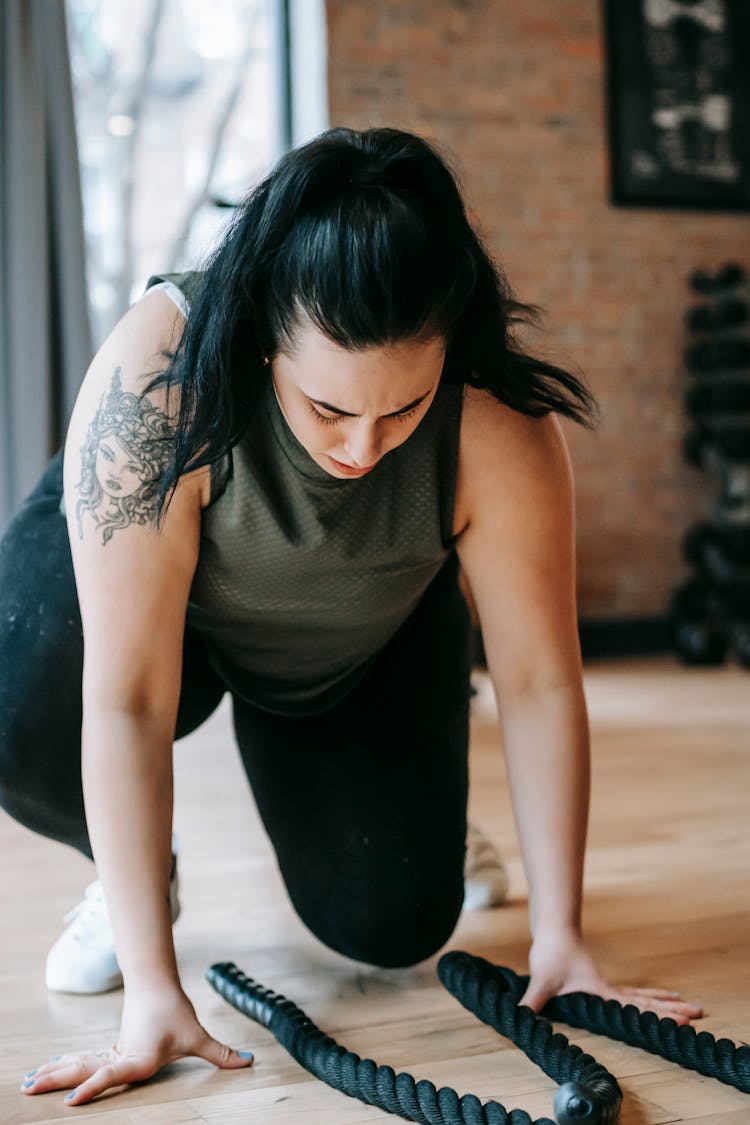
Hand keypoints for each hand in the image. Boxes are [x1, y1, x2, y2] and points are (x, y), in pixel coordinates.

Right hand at [20, 983, 253, 1104]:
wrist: (157, 984)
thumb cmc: (175, 1011)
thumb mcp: (197, 1036)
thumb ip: (221, 1054)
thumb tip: (249, 1062)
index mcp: (138, 1058)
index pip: (112, 1074)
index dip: (93, 1088)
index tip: (71, 1101)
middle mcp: (120, 1057)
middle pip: (84, 1069)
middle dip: (58, 1081)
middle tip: (30, 1088)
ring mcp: (111, 1052)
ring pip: (79, 1063)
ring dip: (55, 1073)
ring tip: (29, 1083)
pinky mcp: (110, 1050)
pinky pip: (83, 1061)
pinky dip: (64, 1068)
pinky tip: (48, 1071)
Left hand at [519, 931, 702, 1025]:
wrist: (553, 927)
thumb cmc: (551, 951)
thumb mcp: (542, 980)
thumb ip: (533, 1002)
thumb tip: (522, 1020)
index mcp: (602, 989)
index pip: (636, 1006)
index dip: (658, 1014)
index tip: (681, 1018)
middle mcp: (608, 986)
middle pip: (646, 1000)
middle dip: (671, 1009)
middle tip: (699, 1013)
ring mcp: (605, 983)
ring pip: (641, 994)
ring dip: (662, 1002)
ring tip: (686, 1005)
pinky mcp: (598, 980)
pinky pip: (630, 992)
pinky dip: (646, 997)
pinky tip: (655, 998)